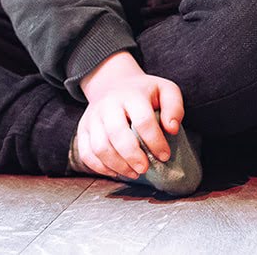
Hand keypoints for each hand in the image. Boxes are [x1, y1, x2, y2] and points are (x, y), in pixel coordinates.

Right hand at [77, 51, 185, 179]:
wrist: (114, 83)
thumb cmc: (145, 93)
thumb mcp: (166, 90)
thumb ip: (174, 107)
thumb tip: (172, 129)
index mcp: (132, 95)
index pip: (143, 120)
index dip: (155, 141)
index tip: (164, 155)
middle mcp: (108, 105)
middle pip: (117, 134)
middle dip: (132, 156)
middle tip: (145, 169)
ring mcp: (92, 117)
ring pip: (99, 147)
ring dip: (117, 165)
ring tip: (134, 173)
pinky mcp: (82, 129)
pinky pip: (86, 153)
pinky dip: (101, 168)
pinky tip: (117, 172)